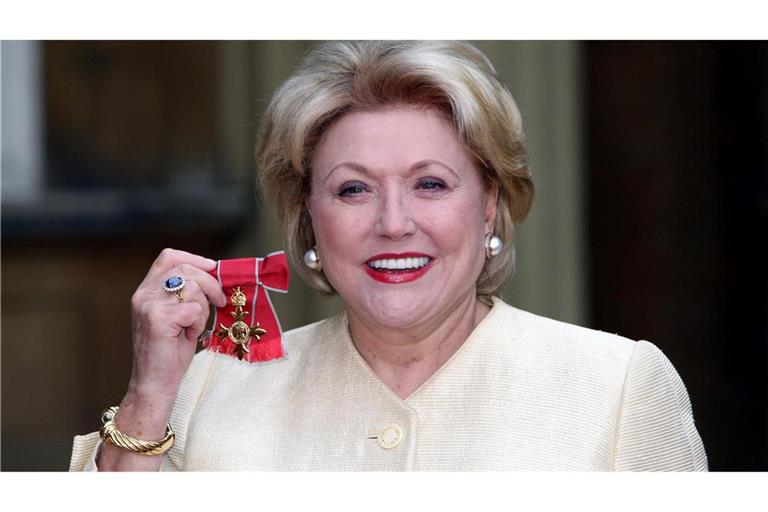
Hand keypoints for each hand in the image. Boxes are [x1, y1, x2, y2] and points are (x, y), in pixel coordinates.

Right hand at [127, 248, 226, 401]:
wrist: (155, 383)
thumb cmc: (170, 351)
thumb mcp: (178, 315)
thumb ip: (187, 293)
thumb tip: (214, 274)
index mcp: (146, 290)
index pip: (168, 257)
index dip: (194, 259)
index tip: (213, 267)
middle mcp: (144, 294)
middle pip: (186, 270)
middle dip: (211, 284)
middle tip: (220, 301)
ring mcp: (149, 305)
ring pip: (193, 288)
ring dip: (202, 309)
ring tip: (193, 327)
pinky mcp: (158, 319)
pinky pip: (193, 309)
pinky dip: (198, 323)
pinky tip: (189, 335)